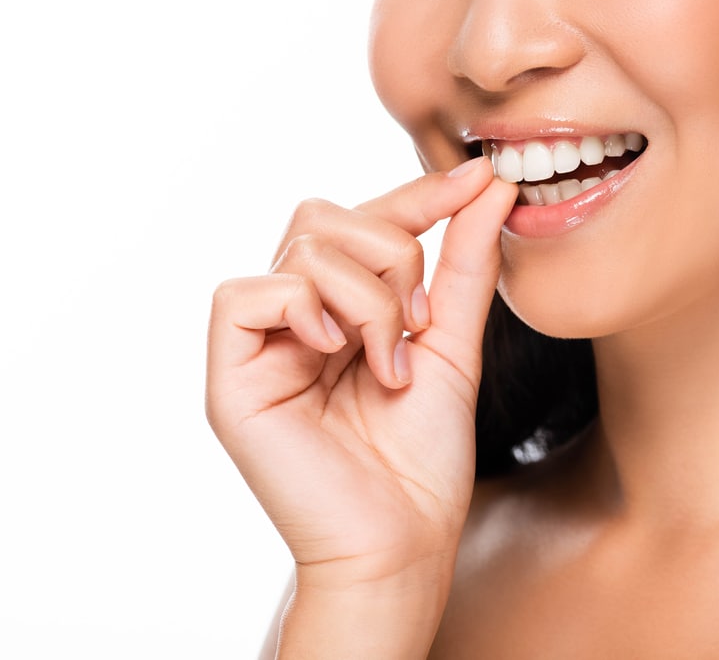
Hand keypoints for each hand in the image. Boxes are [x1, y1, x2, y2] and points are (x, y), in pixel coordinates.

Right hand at [206, 157, 516, 585]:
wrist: (402, 539)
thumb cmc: (423, 457)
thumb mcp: (451, 344)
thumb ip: (465, 265)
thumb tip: (487, 186)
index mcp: (342, 310)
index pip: (363, 221)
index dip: (415, 195)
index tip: (477, 180)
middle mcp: (295, 318)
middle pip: (322, 217)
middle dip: (390, 252)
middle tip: (418, 322)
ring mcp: (259, 345)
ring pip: (300, 250)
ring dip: (367, 298)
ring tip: (390, 363)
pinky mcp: (229, 377)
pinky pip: (244, 294)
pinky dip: (305, 308)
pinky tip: (339, 354)